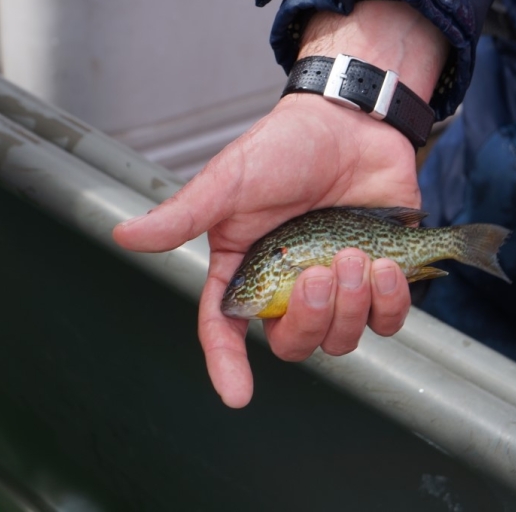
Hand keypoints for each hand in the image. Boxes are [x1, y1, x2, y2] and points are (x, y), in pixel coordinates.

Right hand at [113, 1, 448, 406]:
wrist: (351, 122)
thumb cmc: (285, 148)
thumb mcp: (231, 180)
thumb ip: (184, 214)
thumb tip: (125, 236)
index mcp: (245, 270)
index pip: (224, 329)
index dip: (226, 365)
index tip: (237, 394)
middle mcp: (286, 286)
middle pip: (292, 342)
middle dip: (310, 317)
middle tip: (321, 270)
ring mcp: (334, 285)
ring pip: (341, 337)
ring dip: (351, 305)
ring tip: (358, 256)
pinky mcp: (376, 278)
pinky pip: (385, 319)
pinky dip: (389, 301)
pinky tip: (386, 266)